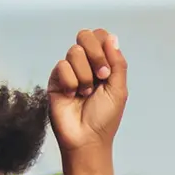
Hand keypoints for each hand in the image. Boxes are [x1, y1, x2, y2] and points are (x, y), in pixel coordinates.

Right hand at [48, 28, 127, 152]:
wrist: (86, 138)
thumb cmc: (104, 118)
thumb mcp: (119, 89)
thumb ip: (118, 62)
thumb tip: (112, 37)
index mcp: (103, 63)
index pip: (101, 36)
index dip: (104, 47)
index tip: (109, 69)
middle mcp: (86, 64)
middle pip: (85, 36)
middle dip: (95, 55)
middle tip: (101, 76)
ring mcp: (70, 70)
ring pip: (74, 52)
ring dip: (85, 75)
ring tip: (86, 93)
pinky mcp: (55, 79)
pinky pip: (62, 66)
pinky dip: (71, 82)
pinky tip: (72, 96)